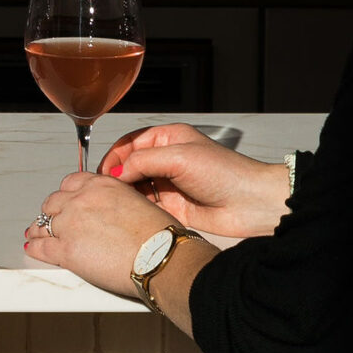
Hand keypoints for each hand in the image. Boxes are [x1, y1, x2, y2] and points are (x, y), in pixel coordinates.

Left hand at [24, 171, 171, 299]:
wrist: (160, 256)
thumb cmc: (158, 236)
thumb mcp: (137, 202)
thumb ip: (116, 202)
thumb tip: (111, 213)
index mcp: (101, 185)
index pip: (71, 183)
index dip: (66, 195)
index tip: (64, 202)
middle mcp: (82, 200)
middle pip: (54, 202)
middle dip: (52, 212)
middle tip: (51, 221)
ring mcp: (71, 224)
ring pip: (44, 224)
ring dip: (39, 230)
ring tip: (36, 235)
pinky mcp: (66, 250)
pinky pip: (42, 247)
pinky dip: (35, 249)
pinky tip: (33, 249)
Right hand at [94, 121, 289, 238]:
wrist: (250, 204)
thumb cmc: (225, 173)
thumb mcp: (180, 157)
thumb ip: (144, 160)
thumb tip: (116, 172)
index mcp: (169, 139)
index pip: (131, 143)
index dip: (114, 156)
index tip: (102, 172)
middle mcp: (167, 160)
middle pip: (130, 165)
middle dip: (116, 176)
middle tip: (103, 190)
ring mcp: (169, 185)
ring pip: (136, 187)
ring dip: (124, 194)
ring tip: (113, 203)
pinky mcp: (172, 207)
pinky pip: (146, 206)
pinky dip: (135, 209)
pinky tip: (128, 213)